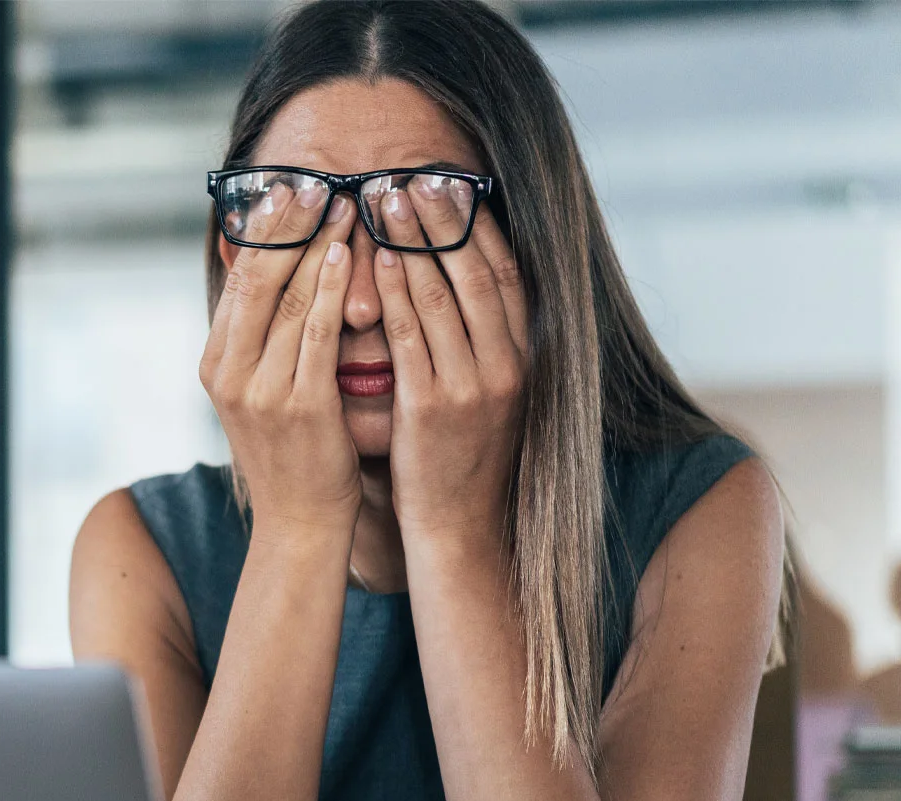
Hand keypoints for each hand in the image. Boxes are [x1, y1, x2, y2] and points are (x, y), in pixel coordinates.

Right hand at [200, 188, 360, 538]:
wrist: (300, 521)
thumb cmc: (293, 451)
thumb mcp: (261, 389)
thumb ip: (263, 337)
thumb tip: (275, 274)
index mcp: (215, 363)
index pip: (238, 280)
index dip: (264, 230)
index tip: (288, 188)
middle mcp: (229, 372)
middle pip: (258, 280)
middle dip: (289, 225)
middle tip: (317, 180)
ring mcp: (261, 389)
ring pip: (290, 298)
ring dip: (319, 245)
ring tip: (345, 204)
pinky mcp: (299, 404)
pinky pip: (317, 333)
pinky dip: (332, 289)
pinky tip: (348, 255)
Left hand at [371, 180, 528, 546]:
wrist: (459, 527)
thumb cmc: (459, 456)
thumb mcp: (483, 392)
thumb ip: (476, 341)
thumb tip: (458, 284)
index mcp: (522, 356)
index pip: (505, 273)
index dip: (478, 224)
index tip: (453, 183)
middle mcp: (506, 364)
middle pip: (475, 273)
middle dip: (442, 219)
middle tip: (411, 175)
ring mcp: (473, 385)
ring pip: (443, 296)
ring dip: (413, 241)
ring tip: (385, 199)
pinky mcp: (434, 407)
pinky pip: (413, 337)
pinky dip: (398, 293)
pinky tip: (379, 259)